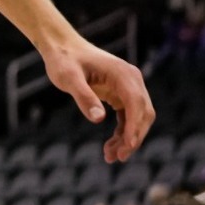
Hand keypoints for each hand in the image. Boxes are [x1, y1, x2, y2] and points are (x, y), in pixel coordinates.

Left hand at [44, 38, 154, 161]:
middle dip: (133, 137)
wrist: (61, 46)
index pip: (136, 103)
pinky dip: (122, 131)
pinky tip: (111, 145)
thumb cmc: (63, 60)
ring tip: (111, 156)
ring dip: (128, 138)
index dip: (134, 126)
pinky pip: (127, 116)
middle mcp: (131, 80)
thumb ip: (83, 97)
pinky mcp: (121, 93)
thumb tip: (99, 119)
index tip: (127, 146)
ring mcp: (129, 87)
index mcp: (123, 74)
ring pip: (137, 118)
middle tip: (118, 157)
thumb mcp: (68, 78)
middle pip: (143, 113)